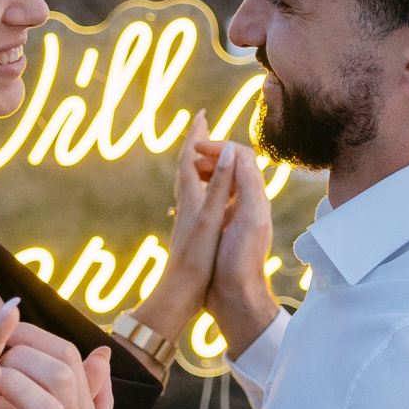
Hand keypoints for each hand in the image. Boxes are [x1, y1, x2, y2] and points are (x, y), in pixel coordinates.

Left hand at [128, 121, 246, 350]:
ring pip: (192, 184)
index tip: (202, 114)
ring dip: (202, 166)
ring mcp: (188, 218)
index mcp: (191, 197)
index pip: (190, 157)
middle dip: (197, 146)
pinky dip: (207, 188)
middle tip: (205, 128)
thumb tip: (228, 150)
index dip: (196, 135)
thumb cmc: (196, 258)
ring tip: (212, 157)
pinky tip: (213, 198)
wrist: (180, 293)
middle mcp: (187, 204)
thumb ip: (220, 184)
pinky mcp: (192, 232)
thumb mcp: (211, 218)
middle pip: (188, 167)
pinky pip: (199, 200)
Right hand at [205, 144, 280, 358]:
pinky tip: (192, 194)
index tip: (196, 146)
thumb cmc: (241, 259)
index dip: (220, 146)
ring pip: (224, 180)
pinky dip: (204, 187)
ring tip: (190, 171)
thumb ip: (246, 184)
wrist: (236, 294)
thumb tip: (236, 152)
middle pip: (233, 165)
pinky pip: (216, 197)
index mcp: (255, 197)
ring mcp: (236, 215)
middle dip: (212, 155)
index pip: (242, 157)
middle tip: (191, 157)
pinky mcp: (225, 228)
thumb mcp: (249, 218)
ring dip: (208, 169)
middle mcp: (248, 202)